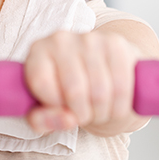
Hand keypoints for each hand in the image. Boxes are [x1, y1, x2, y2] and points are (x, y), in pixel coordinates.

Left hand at [22, 31, 140, 134]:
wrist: (96, 68)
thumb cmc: (63, 89)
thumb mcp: (43, 108)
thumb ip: (42, 120)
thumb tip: (66, 120)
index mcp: (37, 51)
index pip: (42, 84)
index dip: (54, 106)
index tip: (61, 109)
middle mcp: (60, 40)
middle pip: (74, 91)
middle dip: (82, 115)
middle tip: (84, 116)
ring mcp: (89, 39)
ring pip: (100, 92)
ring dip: (102, 113)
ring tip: (98, 112)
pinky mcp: (115, 44)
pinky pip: (121, 86)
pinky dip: (120, 106)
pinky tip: (114, 106)